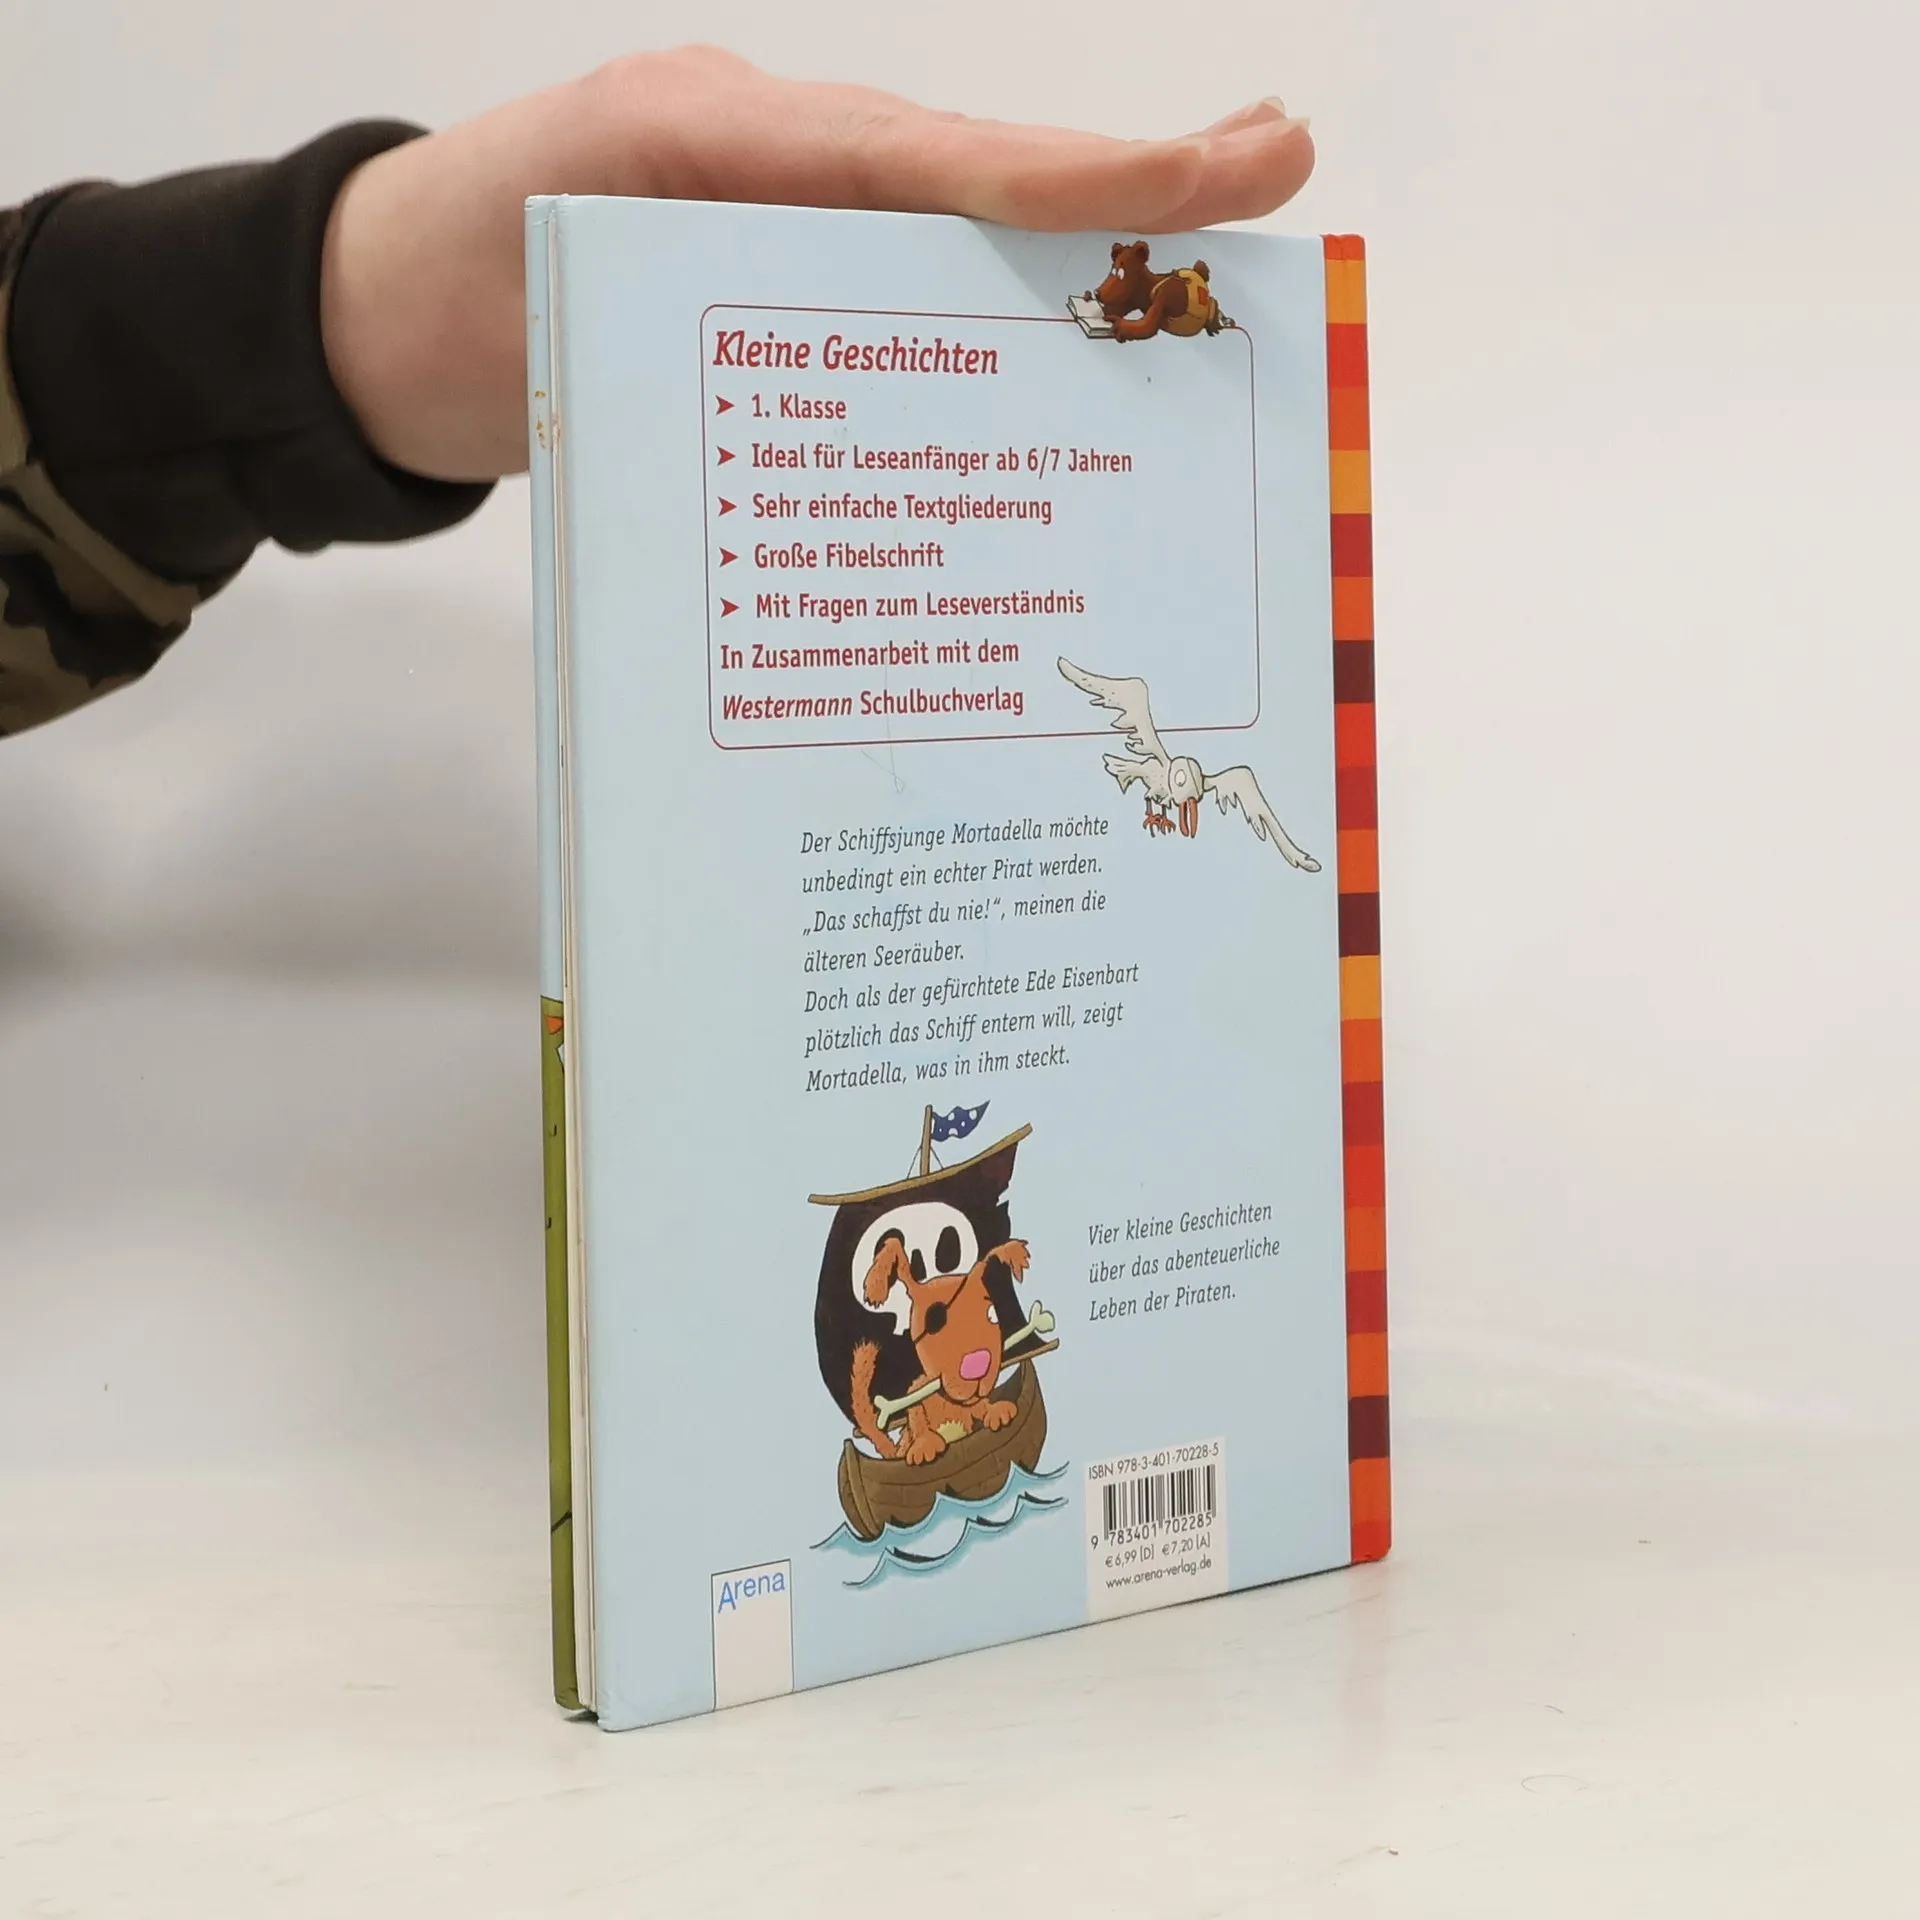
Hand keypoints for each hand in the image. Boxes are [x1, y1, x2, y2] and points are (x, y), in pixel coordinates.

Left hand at [318, 47, 1313, 481]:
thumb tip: (863, 389)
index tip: (1232, 167)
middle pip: (981, 191)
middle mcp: (784, 180)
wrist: (366, 331)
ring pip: (956, 259)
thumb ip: (696, 299)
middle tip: (1276, 185)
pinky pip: (895, 328)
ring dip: (1080, 277)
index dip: (1088, 172)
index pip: (938, 158)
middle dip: (1131, 195)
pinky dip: (980, 354)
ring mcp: (787, 242)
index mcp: (737, 141)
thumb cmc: (448, 292)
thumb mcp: (561, 277)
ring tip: (1210, 300)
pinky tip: (1061, 392)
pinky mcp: (777, 317)